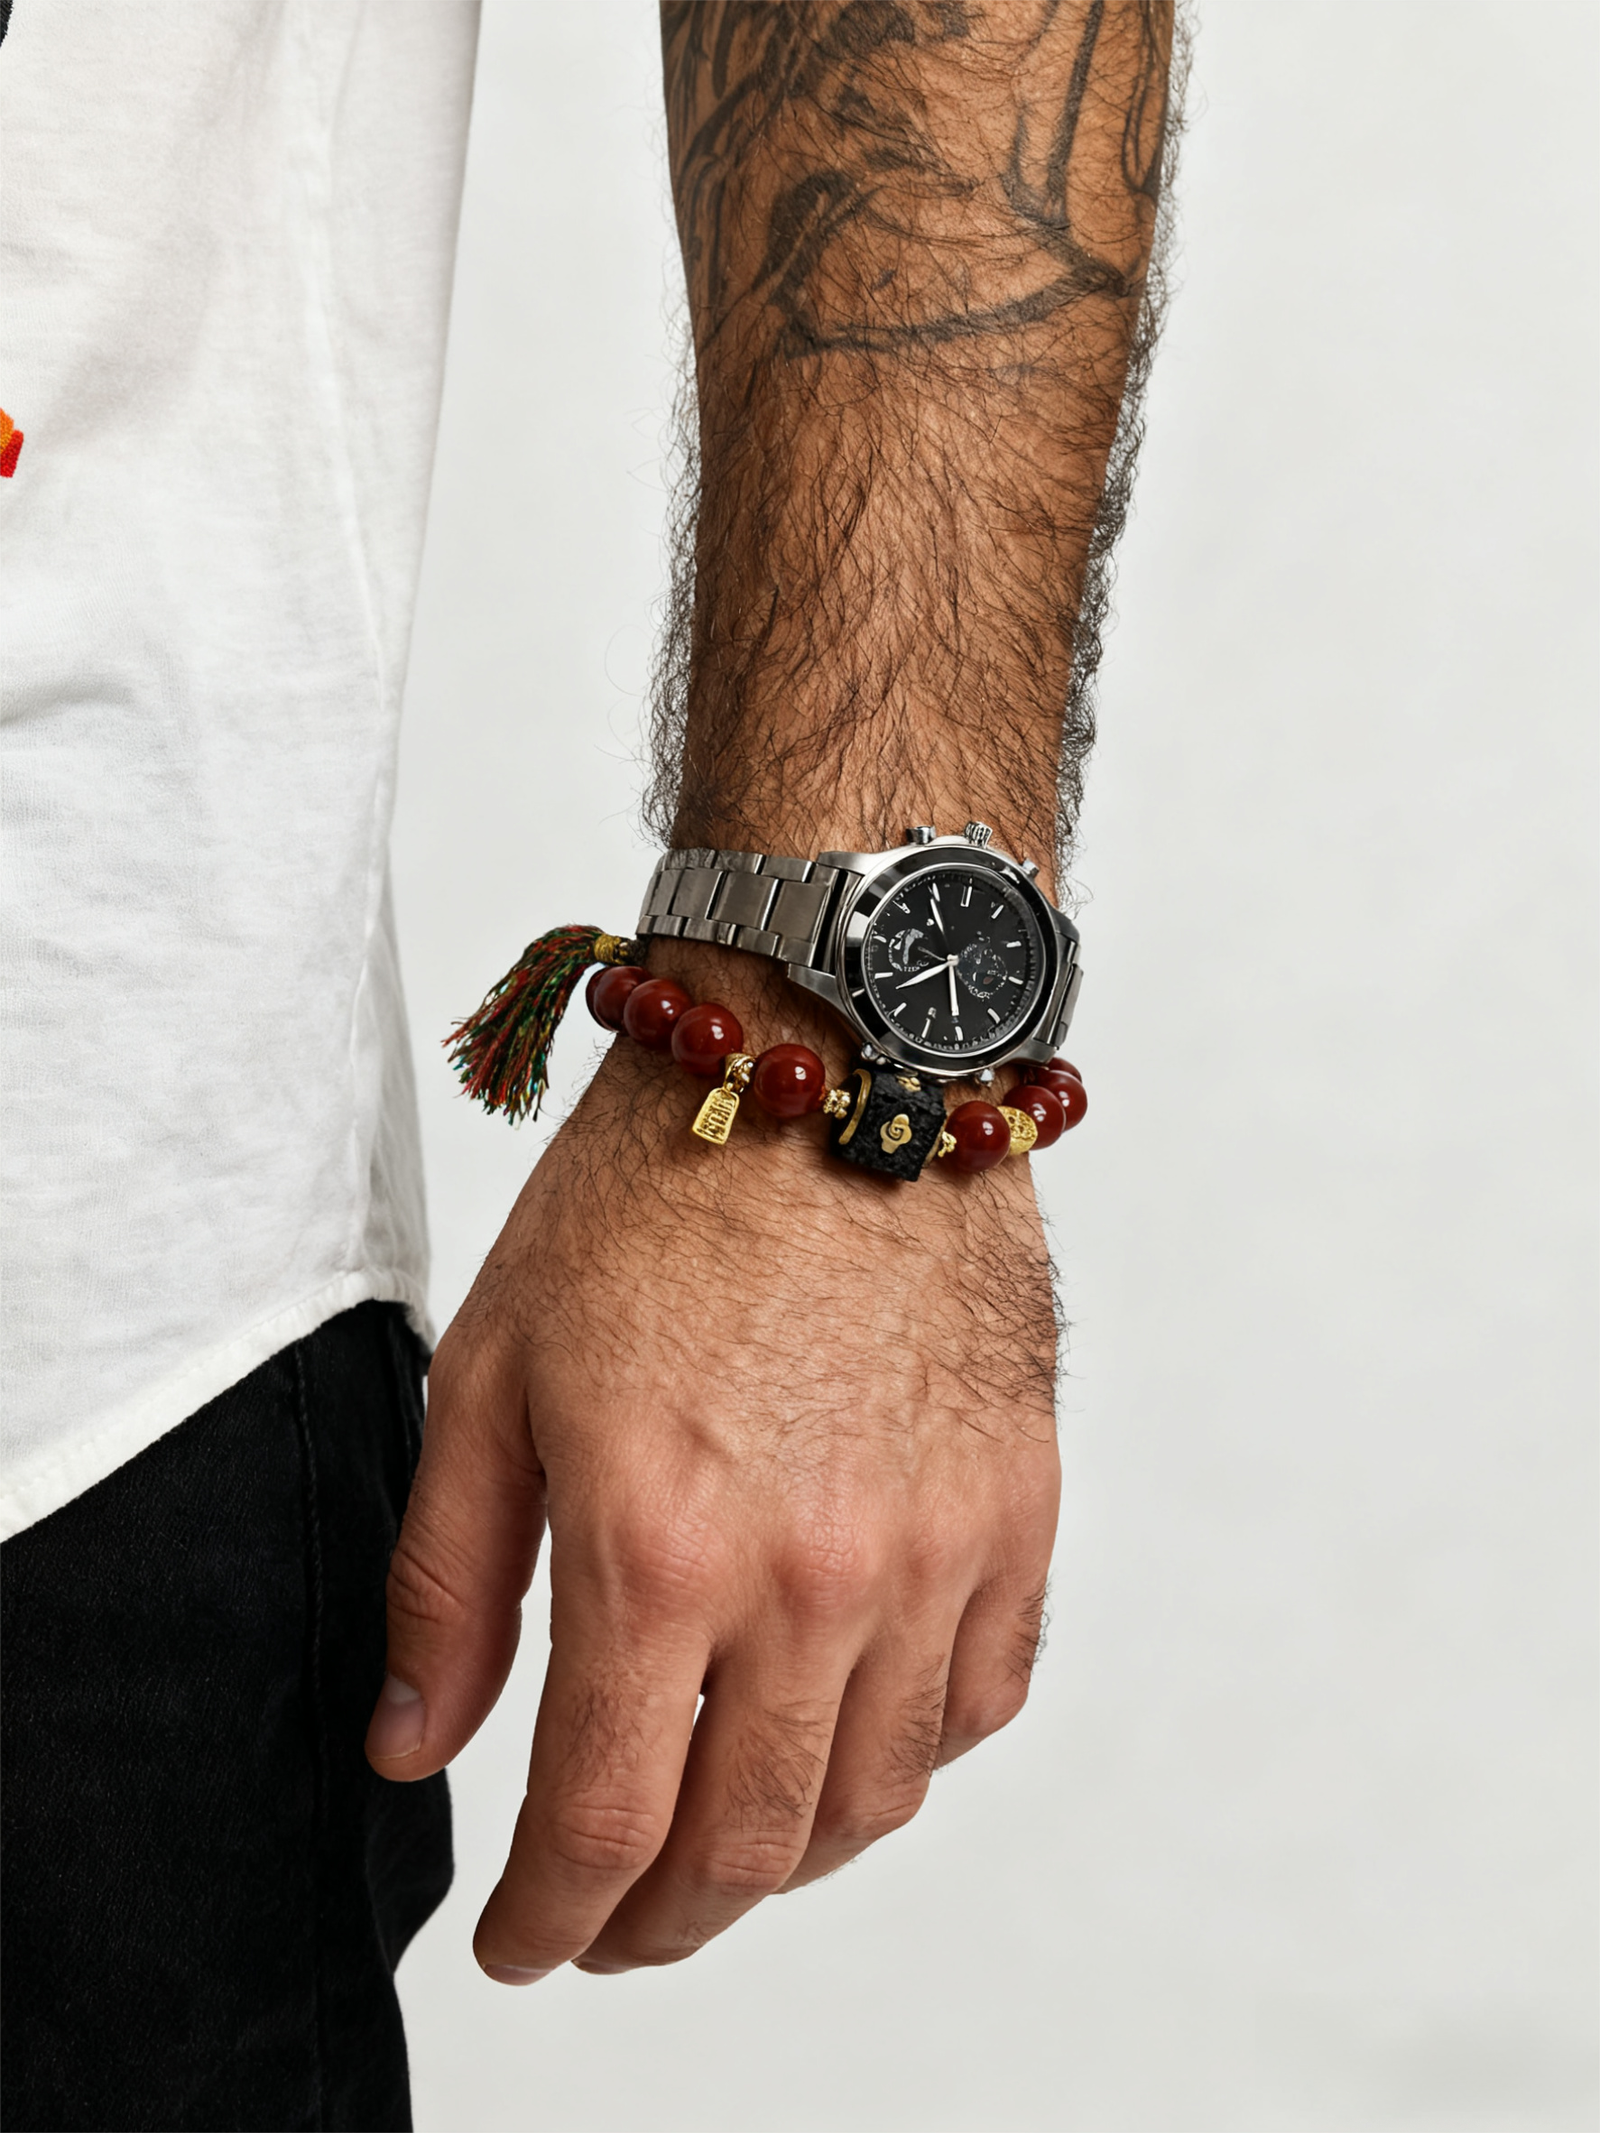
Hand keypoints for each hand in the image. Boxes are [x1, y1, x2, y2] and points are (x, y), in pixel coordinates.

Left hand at [366, 944, 1059, 1979]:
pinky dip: (908, 1756)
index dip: (548, 1921)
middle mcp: (814, 1575)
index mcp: (658, 1544)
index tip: (522, 1942)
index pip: (603, 1824)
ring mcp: (936, 1548)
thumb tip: (416, 1752)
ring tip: (718, 1839)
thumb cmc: (656, 1192)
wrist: (832, 1060)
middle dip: (658, 1924)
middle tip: (610, 1921)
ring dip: (783, 1859)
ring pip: (872, 1801)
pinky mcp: (1019, 1507)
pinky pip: (982, 1701)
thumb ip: (448, 1584)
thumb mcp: (491, 1373)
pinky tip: (845, 1729)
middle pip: (746, 1848)